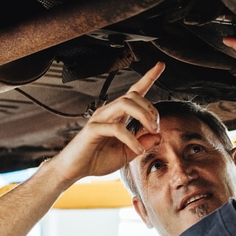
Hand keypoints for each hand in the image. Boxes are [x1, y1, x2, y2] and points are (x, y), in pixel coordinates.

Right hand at [47, 63, 163, 184]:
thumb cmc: (97, 160)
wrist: (75, 170)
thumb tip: (158, 136)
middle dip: (151, 109)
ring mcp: (99, 118)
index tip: (161, 65)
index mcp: (118, 115)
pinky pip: (116, 127)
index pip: (134, 91)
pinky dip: (131, 139)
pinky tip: (137, 150)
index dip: (148, 77)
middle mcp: (108, 112)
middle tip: (156, 128)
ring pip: (125, 103)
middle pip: (133, 96)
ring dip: (143, 116)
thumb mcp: (127, 153)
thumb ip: (142, 144)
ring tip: (151, 132)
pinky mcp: (93, 129)